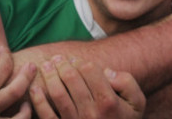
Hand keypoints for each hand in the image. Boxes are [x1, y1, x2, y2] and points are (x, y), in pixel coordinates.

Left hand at [29, 55, 144, 118]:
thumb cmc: (125, 118)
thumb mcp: (137, 102)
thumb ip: (127, 82)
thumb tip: (106, 72)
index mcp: (108, 102)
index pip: (90, 70)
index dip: (81, 61)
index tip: (75, 60)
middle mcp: (92, 112)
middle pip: (71, 78)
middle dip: (62, 64)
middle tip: (57, 58)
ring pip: (58, 93)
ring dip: (49, 76)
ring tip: (46, 66)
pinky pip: (47, 115)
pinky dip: (38, 100)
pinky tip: (34, 89)